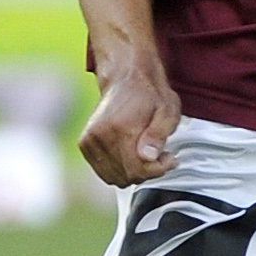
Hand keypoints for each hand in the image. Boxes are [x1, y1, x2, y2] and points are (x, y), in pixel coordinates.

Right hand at [79, 58, 182, 187]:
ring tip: (146, 154)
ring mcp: (89, 141)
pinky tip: (132, 154)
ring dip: (133, 172)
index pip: (135, 170)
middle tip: (161, 155)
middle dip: (147, 171)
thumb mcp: (167, 110)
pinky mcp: (84, 145)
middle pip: (125, 176)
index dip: (157, 170)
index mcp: (119, 127)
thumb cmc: (149, 94)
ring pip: (113, 178)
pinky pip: (104, 172)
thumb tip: (148, 157)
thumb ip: (159, 134)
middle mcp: (99, 136)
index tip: (170, 158)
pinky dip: (120, 168)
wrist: (124, 78)